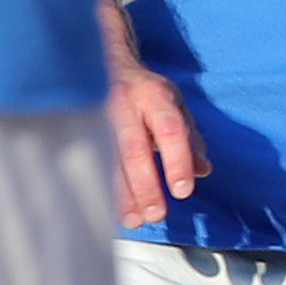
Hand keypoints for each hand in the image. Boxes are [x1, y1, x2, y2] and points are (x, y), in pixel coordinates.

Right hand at [105, 68, 206, 229]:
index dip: (177, 161)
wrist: (107, 64)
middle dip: (145, 185)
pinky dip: (103, 187)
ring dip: (120, 194)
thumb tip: (203, 170)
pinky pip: (92, 161)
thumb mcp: (175, 107)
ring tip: (133, 220)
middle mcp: (125, 103)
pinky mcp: (82, 126)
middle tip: (155, 214)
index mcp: (155, 96)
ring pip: (109, 160)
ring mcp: (98, 115)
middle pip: (134, 149)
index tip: (182, 191)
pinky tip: (111, 209)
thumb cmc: (147, 92)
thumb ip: (190, 139)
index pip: (169, 129)